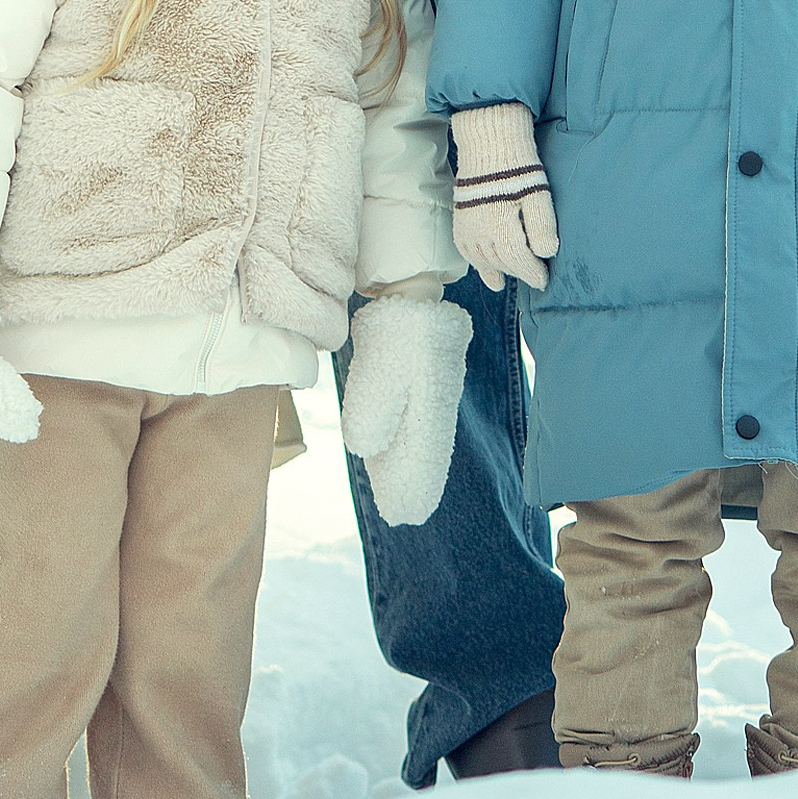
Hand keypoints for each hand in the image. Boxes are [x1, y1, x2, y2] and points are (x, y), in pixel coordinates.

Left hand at [339, 297, 471, 526]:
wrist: (409, 285)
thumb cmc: (398, 328)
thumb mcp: (383, 368)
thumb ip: (374, 409)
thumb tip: (363, 448)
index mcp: (432, 404)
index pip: (427, 455)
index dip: (417, 485)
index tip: (407, 513)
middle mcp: (434, 400)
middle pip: (424, 448)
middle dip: (412, 480)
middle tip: (400, 513)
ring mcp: (428, 387)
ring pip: (418, 433)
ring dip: (407, 462)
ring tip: (394, 491)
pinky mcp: (417, 376)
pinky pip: (412, 416)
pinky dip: (404, 437)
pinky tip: (387, 451)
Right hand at [450, 102, 558, 291]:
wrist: (489, 141)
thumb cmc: (518, 165)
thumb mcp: (538, 193)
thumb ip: (542, 226)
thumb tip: (547, 254)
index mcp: (502, 228)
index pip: (519, 261)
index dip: (533, 274)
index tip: (544, 280)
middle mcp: (480, 232)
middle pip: (501, 263)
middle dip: (518, 272)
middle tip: (532, 276)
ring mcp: (467, 226)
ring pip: (482, 260)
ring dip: (497, 270)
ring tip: (508, 277)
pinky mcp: (460, 218)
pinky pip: (466, 250)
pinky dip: (476, 262)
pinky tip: (485, 267)